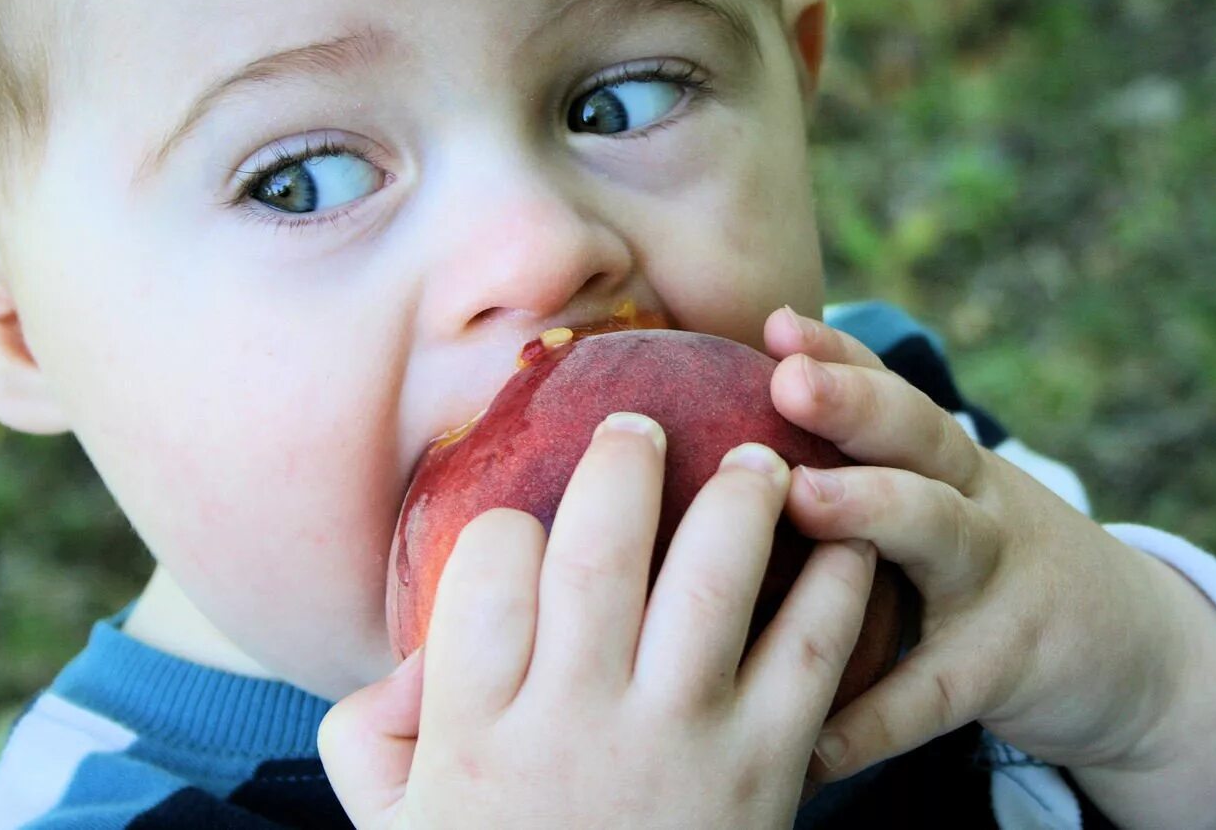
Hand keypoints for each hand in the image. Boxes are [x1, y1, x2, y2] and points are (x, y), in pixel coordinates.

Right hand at [319, 411, 878, 829]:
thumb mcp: (396, 826)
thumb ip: (372, 736)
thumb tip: (411, 659)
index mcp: (481, 728)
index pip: (491, 571)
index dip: (511, 529)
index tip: (529, 531)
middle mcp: (578, 720)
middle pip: (597, 549)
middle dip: (622, 463)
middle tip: (638, 425)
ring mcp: (680, 741)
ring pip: (710, 580)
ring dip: (739, 499)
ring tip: (758, 460)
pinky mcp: (768, 769)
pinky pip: (809, 654)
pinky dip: (835, 587)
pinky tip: (843, 543)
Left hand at [762, 307, 1215, 826]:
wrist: (1137, 651)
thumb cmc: (992, 563)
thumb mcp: (947, 500)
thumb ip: (870, 468)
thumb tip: (734, 446)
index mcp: (944, 460)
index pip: (890, 388)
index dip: (839, 352)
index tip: (777, 321)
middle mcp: (974, 499)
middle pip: (919, 434)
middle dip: (855, 399)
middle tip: (788, 379)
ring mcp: (998, 578)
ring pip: (938, 531)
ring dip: (871, 506)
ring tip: (802, 498)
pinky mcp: (1008, 664)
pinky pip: (933, 690)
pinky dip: (872, 720)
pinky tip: (809, 744)